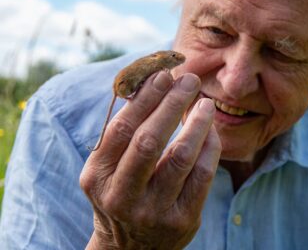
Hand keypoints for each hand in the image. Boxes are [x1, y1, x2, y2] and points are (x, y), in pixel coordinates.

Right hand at [80, 72, 220, 249]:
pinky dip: (210, 146)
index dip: (145, 98)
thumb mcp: (109, 168)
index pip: (121, 129)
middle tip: (189, 80)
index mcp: (97, 176)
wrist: (132, 247)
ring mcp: (153, 211)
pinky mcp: (183, 219)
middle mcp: (121, 196)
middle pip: (149, 140)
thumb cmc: (123, 191)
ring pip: (180, 156)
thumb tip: (153, 83)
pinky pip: (202, 174)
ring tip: (204, 102)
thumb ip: (124, 133)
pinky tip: (210, 129)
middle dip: (171, 104)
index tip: (163, 74)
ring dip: (196, 123)